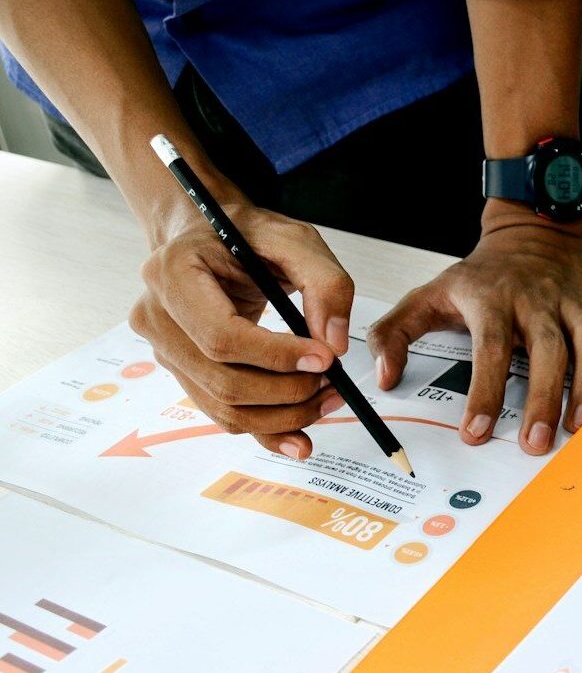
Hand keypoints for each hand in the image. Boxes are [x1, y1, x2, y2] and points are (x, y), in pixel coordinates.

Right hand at [131, 201, 354, 458]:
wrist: (210, 238)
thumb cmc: (249, 235)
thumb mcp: (296, 240)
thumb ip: (326, 284)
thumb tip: (333, 344)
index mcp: (173, 273)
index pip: (221, 335)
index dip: (276, 356)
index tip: (323, 359)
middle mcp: (157, 317)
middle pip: (223, 380)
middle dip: (286, 391)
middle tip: (333, 382)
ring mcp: (165, 351)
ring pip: (224, 407)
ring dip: (283, 415)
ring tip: (327, 398)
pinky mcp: (184, 373)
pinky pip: (223, 415)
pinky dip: (266, 430)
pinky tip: (300, 437)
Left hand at [367, 205, 581, 455]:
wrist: (531, 229)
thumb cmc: (481, 275)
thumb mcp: (428, 295)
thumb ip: (395, 334)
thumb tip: (384, 377)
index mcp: (491, 298)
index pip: (488, 348)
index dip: (484, 392)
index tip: (477, 431)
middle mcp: (535, 299)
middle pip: (545, 349)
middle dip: (543, 398)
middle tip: (537, 443)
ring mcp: (572, 300)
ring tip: (580, 427)